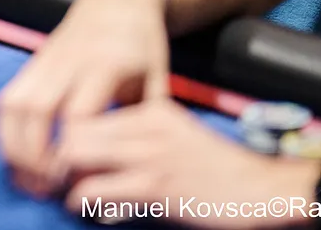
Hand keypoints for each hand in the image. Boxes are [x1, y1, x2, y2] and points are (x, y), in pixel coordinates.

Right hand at [0, 0, 170, 196]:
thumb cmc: (143, 44)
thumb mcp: (158, 80)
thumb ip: (145, 124)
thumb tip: (130, 172)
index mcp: (106, 64)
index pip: (77, 114)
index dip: (70, 152)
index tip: (75, 181)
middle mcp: (70, 60)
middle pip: (36, 111)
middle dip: (33, 156)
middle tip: (44, 189)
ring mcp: (47, 58)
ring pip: (13, 103)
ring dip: (13, 145)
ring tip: (26, 177)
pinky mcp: (33, 60)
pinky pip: (8, 97)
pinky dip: (6, 129)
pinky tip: (18, 153)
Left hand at [58, 101, 320, 227]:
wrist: (262, 189)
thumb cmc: (217, 169)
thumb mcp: (176, 138)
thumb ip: (138, 140)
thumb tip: (99, 159)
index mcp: (152, 109)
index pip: (88, 112)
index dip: (68, 137)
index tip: (64, 158)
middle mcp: (145, 124)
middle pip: (73, 129)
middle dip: (58, 157)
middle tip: (59, 180)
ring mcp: (149, 154)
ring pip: (76, 155)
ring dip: (66, 180)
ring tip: (71, 196)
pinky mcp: (154, 186)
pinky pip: (96, 190)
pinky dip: (85, 203)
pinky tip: (95, 212)